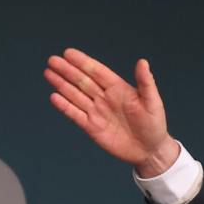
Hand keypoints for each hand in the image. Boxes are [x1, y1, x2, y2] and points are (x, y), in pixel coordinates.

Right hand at [45, 48, 181, 177]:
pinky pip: (75, 114)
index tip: (68, 53)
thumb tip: (142, 62)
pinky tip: (54, 97)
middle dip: (67, 71)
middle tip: (52, 60)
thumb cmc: (154, 124)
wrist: (150, 151)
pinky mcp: (92, 127)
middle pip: (82, 81)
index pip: (97, 71)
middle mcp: (104, 98)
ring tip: (48, 73)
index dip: (83, 62)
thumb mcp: (153, 102)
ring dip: (62, 84)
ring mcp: (97, 112)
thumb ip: (146, 83)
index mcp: (118, 89)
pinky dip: (65, 106)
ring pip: (76, 95)